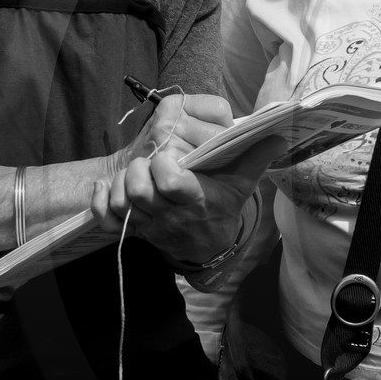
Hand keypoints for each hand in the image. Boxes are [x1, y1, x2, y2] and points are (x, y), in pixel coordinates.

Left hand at [91, 93, 267, 265]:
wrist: (208, 246)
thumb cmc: (222, 207)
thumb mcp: (242, 184)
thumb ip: (256, 157)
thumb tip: (278, 134)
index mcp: (196, 200)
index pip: (171, 183)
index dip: (164, 166)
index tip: (169, 157)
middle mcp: (170, 214)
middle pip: (140, 192)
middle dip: (140, 172)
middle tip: (149, 163)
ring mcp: (150, 223)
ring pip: (122, 203)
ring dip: (121, 183)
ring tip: (134, 172)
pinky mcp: (135, 229)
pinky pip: (108, 219)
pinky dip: (102, 201)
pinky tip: (106, 184)